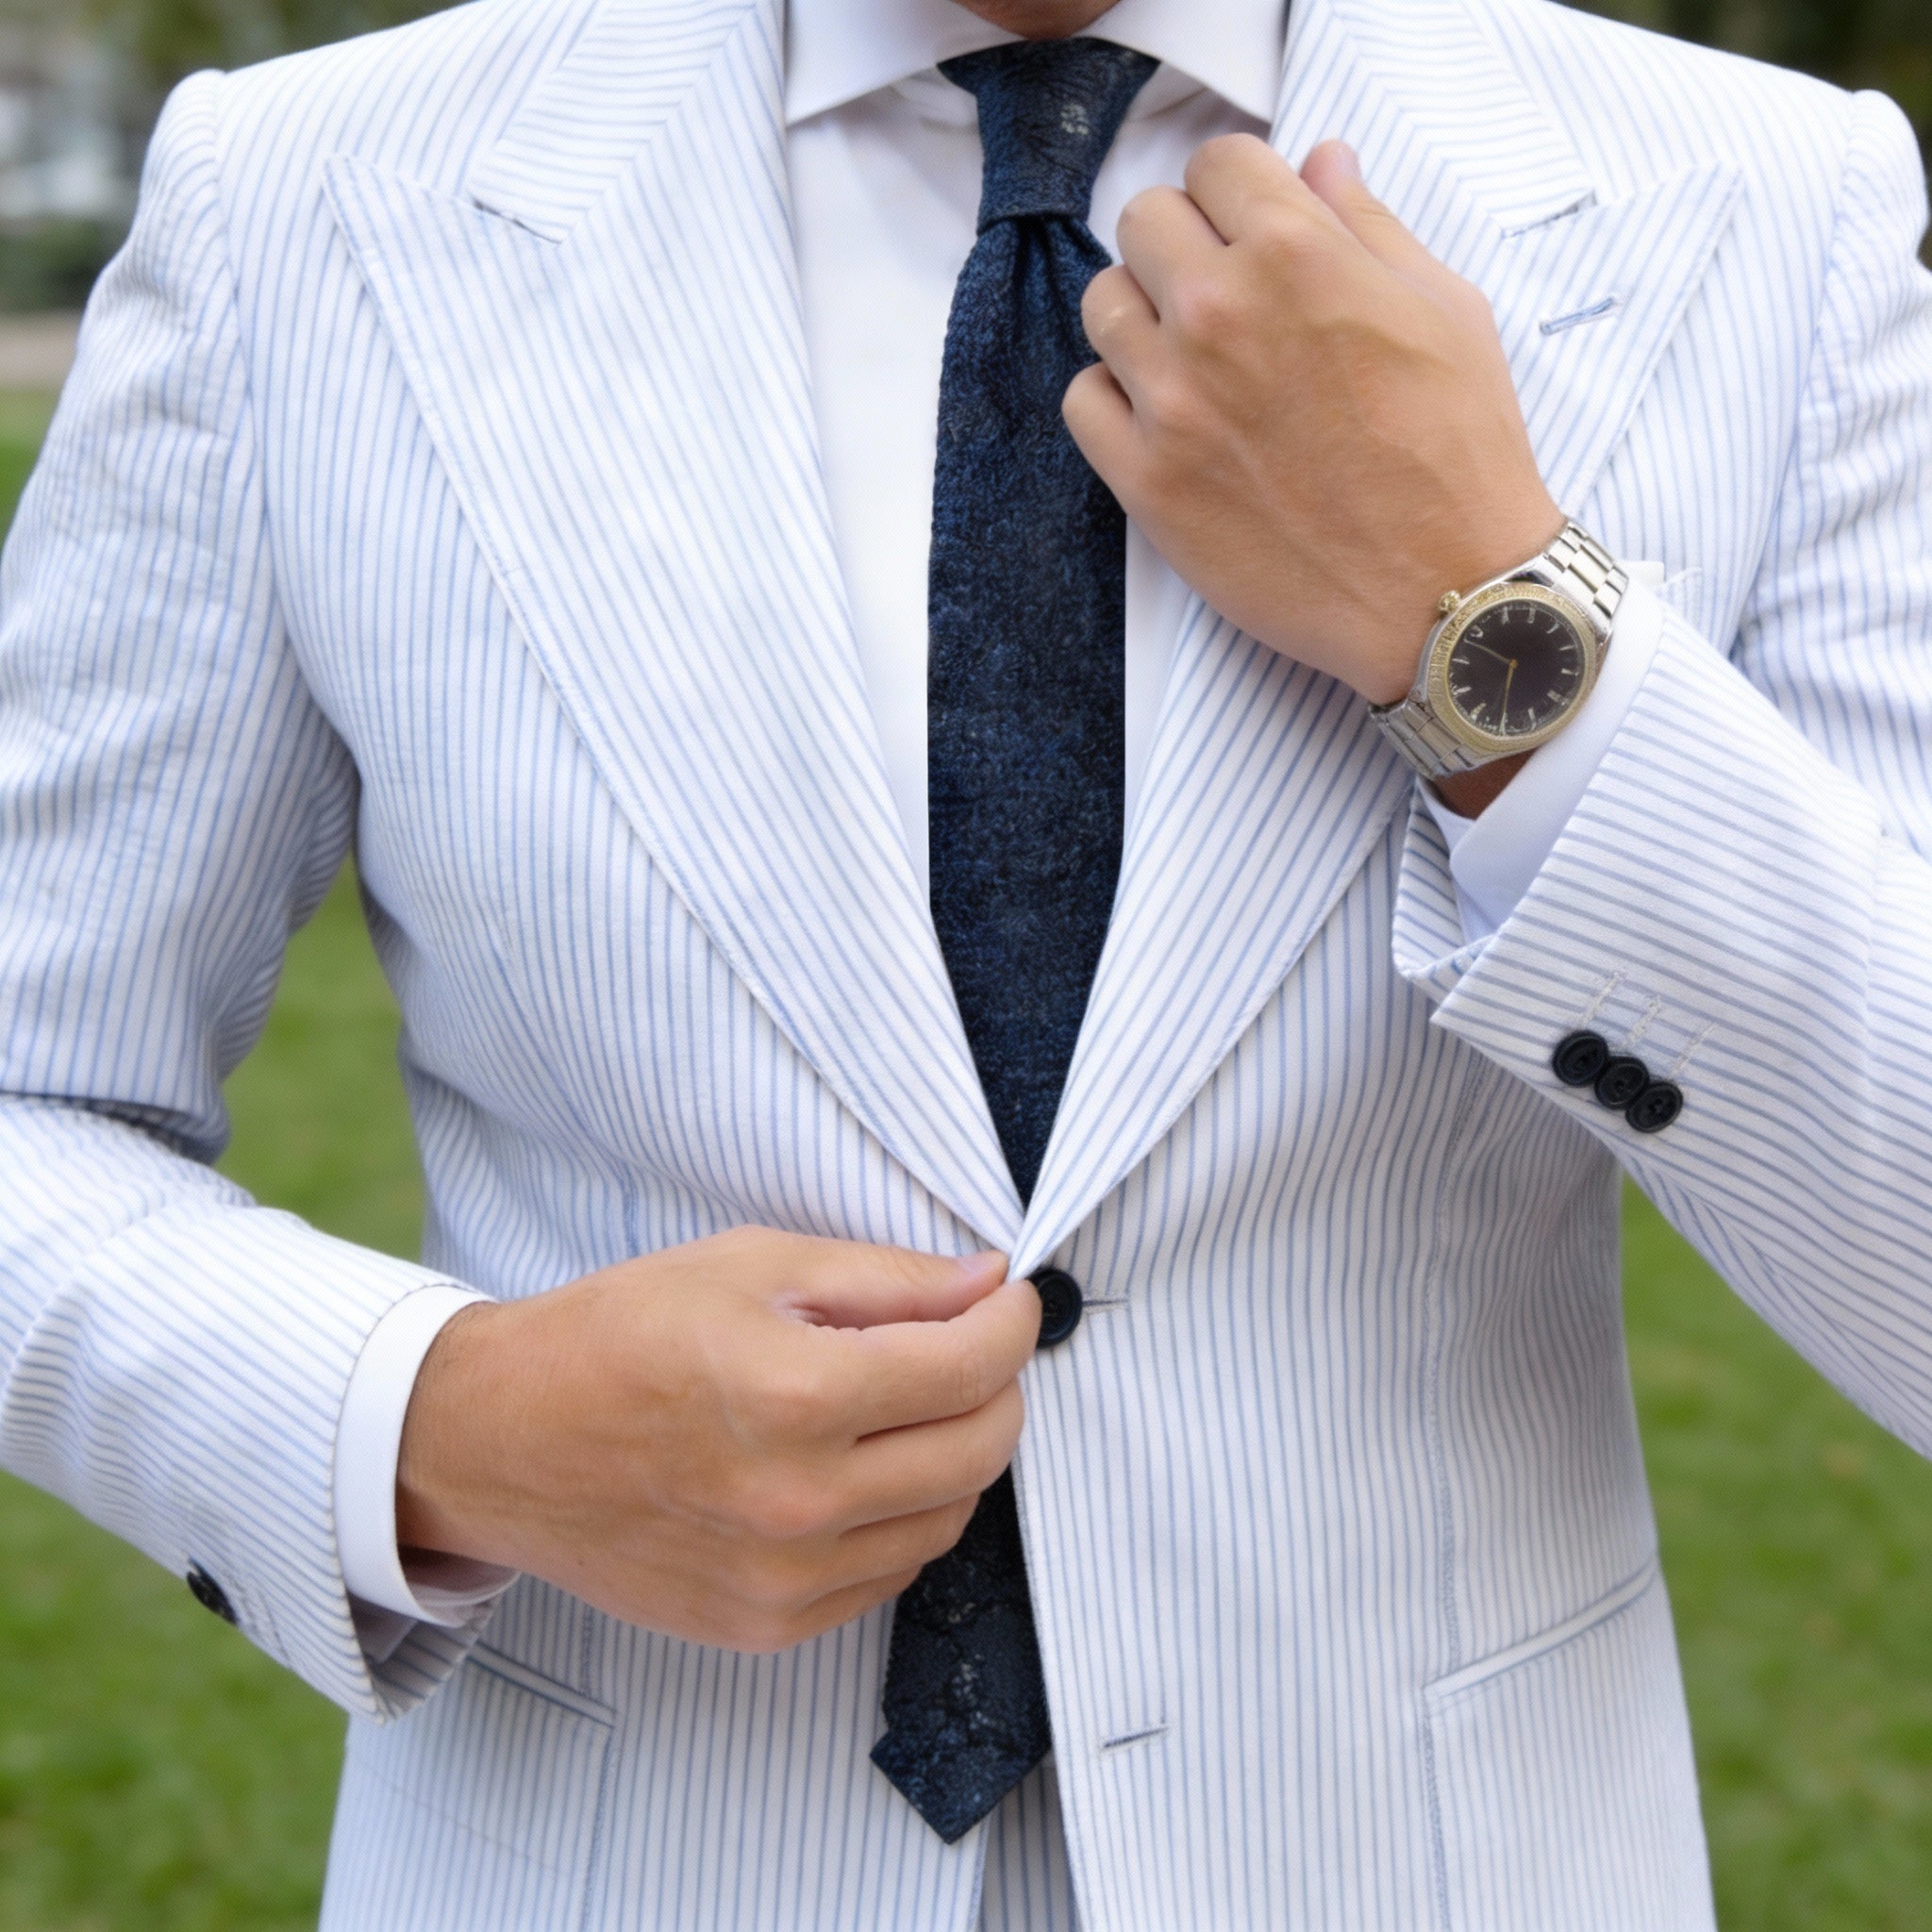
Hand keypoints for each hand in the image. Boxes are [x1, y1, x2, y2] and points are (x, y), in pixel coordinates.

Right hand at [396, 1229, 1040, 1653]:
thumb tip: (988, 1283)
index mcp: (792, 1396)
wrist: (502, 1440)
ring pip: (948, 1518)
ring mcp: (782, 1580)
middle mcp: (796, 1503)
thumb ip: (886, 1278)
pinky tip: (860, 1465)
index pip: (970, 1367)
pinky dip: (901, 1515)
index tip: (1012, 1297)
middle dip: (997, 1384)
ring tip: (910, 1401)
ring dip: (956, 1452)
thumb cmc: (621, 1331)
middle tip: (968, 1343)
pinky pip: (889, 1572)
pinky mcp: (765, 1626)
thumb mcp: (753, 1264)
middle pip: (980, 1450)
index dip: (1012, 1321)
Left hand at [1066, 134, 1564, 707]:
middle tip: (1222, 291)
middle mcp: (1221, 314)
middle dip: (1183, 244)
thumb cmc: (1458, 453)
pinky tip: (1165, 418)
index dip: (1237, 190)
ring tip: (1192, 358)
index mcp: (1298, 253)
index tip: (1250, 225)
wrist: (1444, 591)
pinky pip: (1082, 402)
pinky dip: (1113, 400)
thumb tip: (1321, 163)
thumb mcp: (1444, 309)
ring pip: (1103, 305)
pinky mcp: (1146, 482)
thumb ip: (1367, 227)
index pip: (1216, 164)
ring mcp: (1173, 401)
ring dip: (1142, 317)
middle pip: (1144, 222)